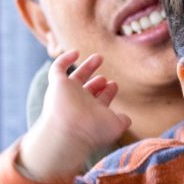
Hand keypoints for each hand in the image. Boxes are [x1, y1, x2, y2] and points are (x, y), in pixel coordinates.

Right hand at [19, 50, 130, 181]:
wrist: (69, 131)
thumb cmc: (93, 130)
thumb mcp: (116, 126)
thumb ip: (123, 121)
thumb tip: (126, 118)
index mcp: (94, 112)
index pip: (100, 99)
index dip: (108, 91)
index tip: (115, 84)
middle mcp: (81, 103)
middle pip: (89, 89)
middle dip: (98, 81)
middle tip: (106, 77)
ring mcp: (68, 93)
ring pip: (76, 77)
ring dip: (87, 67)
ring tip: (99, 57)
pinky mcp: (57, 84)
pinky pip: (57, 68)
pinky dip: (64, 59)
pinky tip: (75, 52)